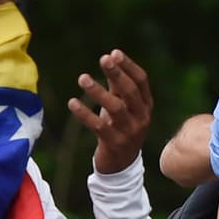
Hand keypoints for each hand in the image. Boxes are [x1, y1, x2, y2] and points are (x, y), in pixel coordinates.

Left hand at [67, 50, 152, 174]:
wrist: (121, 165)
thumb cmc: (121, 128)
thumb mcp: (124, 106)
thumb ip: (119, 85)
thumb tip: (110, 57)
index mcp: (146, 106)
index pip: (141, 81)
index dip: (128, 66)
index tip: (114, 53)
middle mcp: (141, 118)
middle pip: (131, 92)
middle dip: (117, 74)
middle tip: (103, 59)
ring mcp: (129, 132)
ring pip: (116, 108)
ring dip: (98, 92)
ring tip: (82, 78)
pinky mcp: (115, 144)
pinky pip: (99, 126)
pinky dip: (85, 114)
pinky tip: (72, 103)